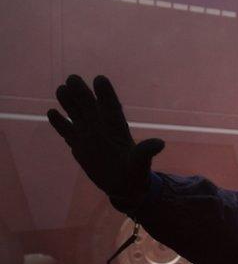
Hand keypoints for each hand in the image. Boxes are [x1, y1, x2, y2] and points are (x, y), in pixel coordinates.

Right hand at [47, 75, 164, 201]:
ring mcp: (90, 136)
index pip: (111, 108)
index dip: (106, 94)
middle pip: (91, 107)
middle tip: (73, 77)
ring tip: (61, 89)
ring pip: (77, 116)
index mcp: (118, 128)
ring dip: (69, 103)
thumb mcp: (141, 163)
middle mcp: (103, 128)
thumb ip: (145, 152)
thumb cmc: (136, 172)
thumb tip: (160, 144)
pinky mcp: (80, 147)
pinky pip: (68, 132)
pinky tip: (51, 111)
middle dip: (82, 93)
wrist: (125, 185)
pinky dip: (60, 123)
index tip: (100, 79)